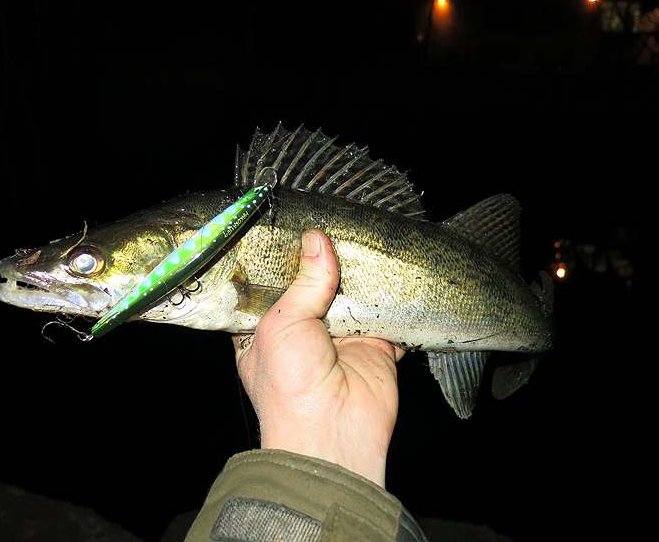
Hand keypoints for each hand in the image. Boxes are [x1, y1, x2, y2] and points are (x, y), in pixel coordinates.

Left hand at [233, 229, 403, 486]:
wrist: (332, 434)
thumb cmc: (289, 385)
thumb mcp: (283, 323)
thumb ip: (304, 281)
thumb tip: (317, 240)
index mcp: (267, 328)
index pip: (273, 285)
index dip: (283, 260)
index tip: (294, 225)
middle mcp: (303, 331)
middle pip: (316, 284)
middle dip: (326, 261)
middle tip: (337, 225)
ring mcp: (341, 337)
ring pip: (353, 295)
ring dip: (360, 277)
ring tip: (366, 241)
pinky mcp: (376, 345)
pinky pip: (386, 314)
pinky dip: (391, 299)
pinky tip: (390, 273)